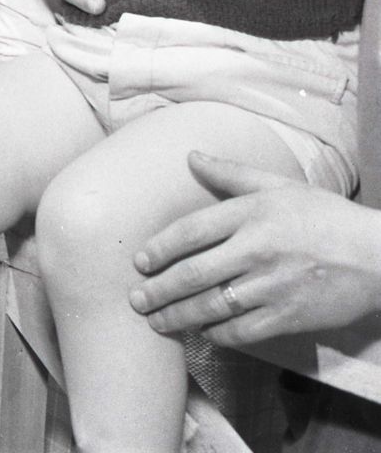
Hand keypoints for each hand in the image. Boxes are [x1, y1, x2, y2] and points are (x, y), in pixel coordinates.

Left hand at [130, 152, 380, 343]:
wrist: (376, 255)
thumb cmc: (324, 215)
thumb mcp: (278, 186)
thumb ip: (231, 174)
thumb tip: (191, 157)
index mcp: (249, 214)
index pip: (190, 231)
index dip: (160, 248)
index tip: (139, 262)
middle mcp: (254, 250)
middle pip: (194, 273)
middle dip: (160, 290)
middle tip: (136, 300)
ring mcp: (272, 287)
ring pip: (213, 306)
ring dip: (180, 316)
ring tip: (157, 321)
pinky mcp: (290, 317)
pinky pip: (244, 330)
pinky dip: (219, 334)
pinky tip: (204, 333)